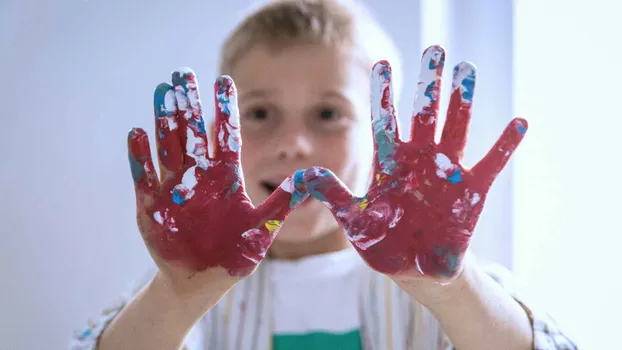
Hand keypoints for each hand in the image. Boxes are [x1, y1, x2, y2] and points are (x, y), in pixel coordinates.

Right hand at [128, 69, 306, 297]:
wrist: (200, 281)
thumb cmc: (234, 254)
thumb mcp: (263, 229)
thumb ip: (283, 202)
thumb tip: (312, 176)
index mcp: (226, 178)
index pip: (227, 137)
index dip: (225, 110)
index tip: (225, 81)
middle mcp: (199, 177)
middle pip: (194, 134)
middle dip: (189, 105)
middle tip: (183, 73)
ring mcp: (174, 189)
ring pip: (169, 147)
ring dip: (165, 121)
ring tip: (163, 92)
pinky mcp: (151, 206)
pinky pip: (144, 178)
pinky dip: (141, 157)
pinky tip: (138, 132)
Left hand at [302, 46, 526, 281]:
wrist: (413, 268)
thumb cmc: (382, 242)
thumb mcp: (353, 219)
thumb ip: (333, 194)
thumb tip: (300, 176)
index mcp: (390, 164)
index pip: (386, 122)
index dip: (384, 95)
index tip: (381, 64)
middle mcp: (419, 161)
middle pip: (424, 115)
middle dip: (428, 84)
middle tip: (434, 50)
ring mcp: (446, 173)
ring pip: (455, 128)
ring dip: (462, 101)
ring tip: (466, 69)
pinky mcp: (471, 192)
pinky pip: (491, 164)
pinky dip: (505, 146)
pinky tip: (519, 122)